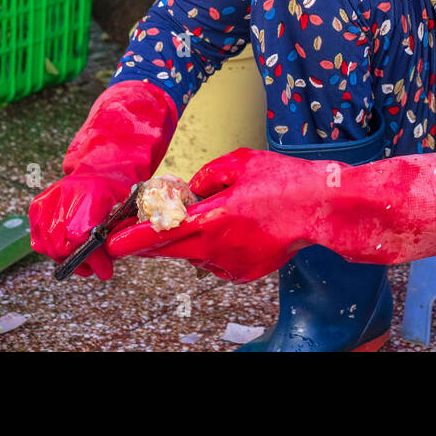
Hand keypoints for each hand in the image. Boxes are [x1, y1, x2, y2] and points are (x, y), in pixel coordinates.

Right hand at [29, 172, 134, 279]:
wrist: (99, 167)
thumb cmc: (116, 188)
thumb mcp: (128, 204)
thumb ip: (119, 229)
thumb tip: (113, 257)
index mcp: (91, 193)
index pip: (81, 236)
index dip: (93, 258)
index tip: (105, 272)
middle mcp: (65, 195)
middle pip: (62, 244)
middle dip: (81, 263)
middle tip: (95, 270)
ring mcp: (48, 200)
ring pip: (48, 245)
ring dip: (66, 261)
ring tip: (83, 265)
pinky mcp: (37, 205)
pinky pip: (38, 239)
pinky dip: (51, 250)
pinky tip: (68, 252)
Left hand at [104, 146, 435, 282]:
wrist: (323, 208)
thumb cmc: (285, 180)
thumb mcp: (240, 161)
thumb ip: (207, 175)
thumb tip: (190, 190)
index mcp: (216, 218)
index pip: (163, 234)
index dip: (133, 240)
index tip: (112, 243)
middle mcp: (220, 247)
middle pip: (172, 251)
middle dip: (151, 243)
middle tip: (135, 234)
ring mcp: (233, 264)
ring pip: (194, 256)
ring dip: (189, 241)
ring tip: (208, 217)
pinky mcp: (245, 274)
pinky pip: (216, 262)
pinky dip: (213, 248)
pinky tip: (231, 229)